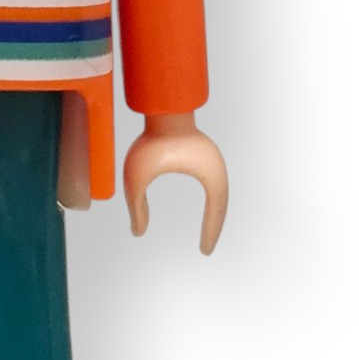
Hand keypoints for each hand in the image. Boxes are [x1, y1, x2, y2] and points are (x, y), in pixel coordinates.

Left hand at [122, 112, 227, 253]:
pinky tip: (203, 211)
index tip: (204, 251)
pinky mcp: (204, 155)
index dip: (211, 233)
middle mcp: (216, 168)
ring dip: (213, 214)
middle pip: (222, 206)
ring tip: (207, 235)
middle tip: (205, 250)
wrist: (161, 109)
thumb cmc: (150, 140)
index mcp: (209, 174)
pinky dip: (209, 200)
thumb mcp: (137, 177)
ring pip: (219, 195)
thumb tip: (137, 233)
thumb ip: (137, 206)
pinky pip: (211, 183)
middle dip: (214, 228)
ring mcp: (211, 160)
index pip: (216, 212)